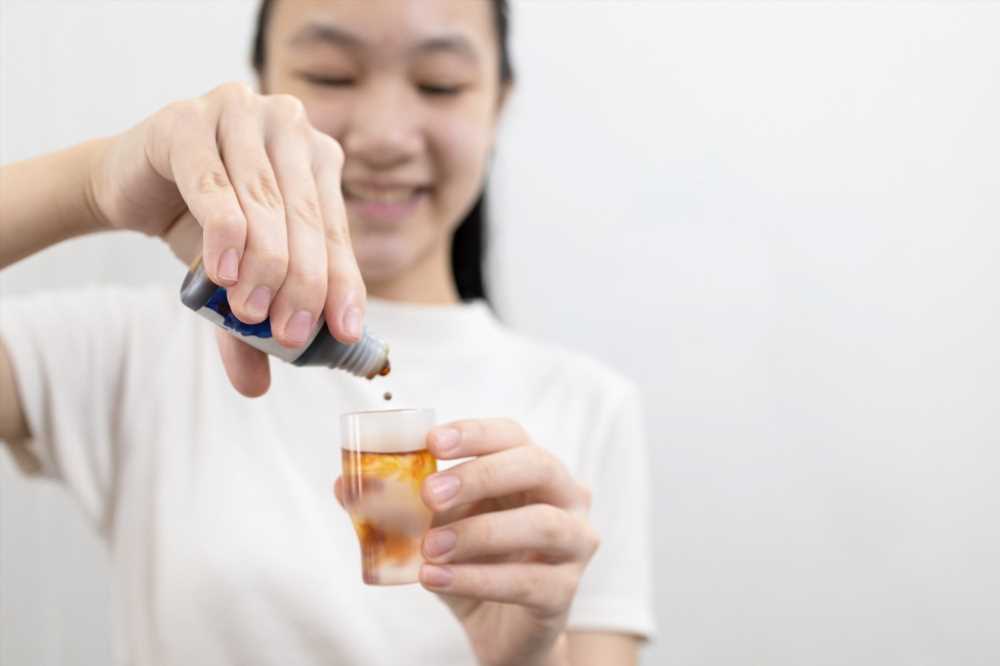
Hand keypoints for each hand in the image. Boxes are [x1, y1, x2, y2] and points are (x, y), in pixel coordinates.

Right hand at [89, 82, 363, 395]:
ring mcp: (240, 112)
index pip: (338, 231)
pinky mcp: (188, 120)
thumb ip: (251, 324)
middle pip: (306, 217)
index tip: (343, 332)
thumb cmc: (202, 222)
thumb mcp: (237, 277)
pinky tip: (220, 273)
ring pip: (264, 201)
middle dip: (302, 283)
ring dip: (263, 264)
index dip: (342, 284)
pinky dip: (222, 231)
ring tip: (250, 312)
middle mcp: (288, 127)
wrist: (133, 184)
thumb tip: (257, 388)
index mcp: (318, 159)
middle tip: (288, 335)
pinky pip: (213, 182)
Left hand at [419, 419, 600, 665]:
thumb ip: (422, 505)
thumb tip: (363, 488)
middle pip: (538, 466)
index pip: (513, 435)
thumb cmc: (476, 562)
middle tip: (430, 494)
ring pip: (541, 523)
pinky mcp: (566, 590)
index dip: (475, 434)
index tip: (432, 442)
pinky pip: (528, 580)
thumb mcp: (445, 525)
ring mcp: (576, 543)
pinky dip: (476, 578)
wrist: (499, 630)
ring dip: (478, 532)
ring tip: (430, 548)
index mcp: (536, 470)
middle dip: (481, 475)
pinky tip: (436, 579)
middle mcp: (568, 497)